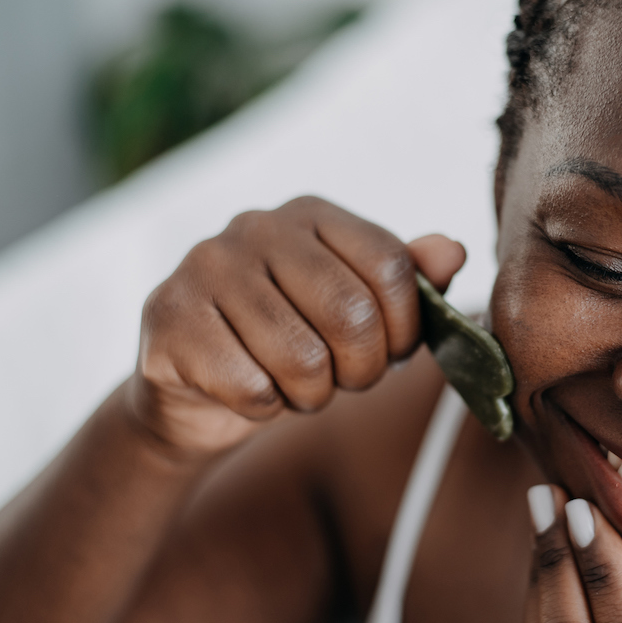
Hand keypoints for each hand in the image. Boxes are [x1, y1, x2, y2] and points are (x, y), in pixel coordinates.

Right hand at [126, 196, 465, 456]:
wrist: (194, 391)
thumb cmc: (290, 344)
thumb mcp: (356, 312)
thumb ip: (406, 282)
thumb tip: (452, 251)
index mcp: (311, 213)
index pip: (392, 266)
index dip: (406, 328)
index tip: (392, 352)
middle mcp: (256, 226)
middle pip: (352, 314)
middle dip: (361, 370)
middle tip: (342, 380)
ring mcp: (205, 266)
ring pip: (303, 358)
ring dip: (312, 395)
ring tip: (295, 386)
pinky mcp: (169, 318)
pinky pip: (252, 387)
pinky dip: (265, 408)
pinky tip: (249, 391)